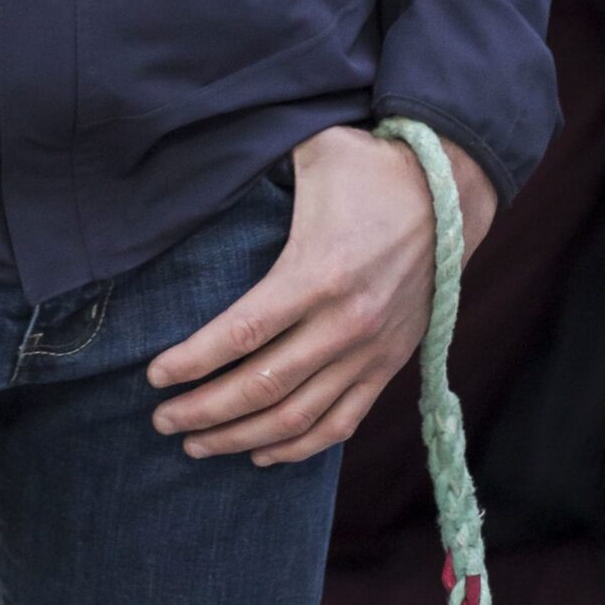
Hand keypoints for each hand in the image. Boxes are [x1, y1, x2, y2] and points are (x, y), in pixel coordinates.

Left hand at [145, 124, 497, 466]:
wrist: (450, 194)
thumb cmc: (370, 169)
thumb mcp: (313, 152)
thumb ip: (258, 160)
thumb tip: (204, 167)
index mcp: (317, 273)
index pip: (241, 333)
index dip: (193, 361)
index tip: (154, 375)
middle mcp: (343, 324)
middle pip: (261, 386)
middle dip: (204, 411)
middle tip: (162, 420)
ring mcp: (369, 352)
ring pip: (297, 417)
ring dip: (241, 438)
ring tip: (197, 445)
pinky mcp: (389, 365)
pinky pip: (341, 423)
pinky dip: (299, 447)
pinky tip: (262, 453)